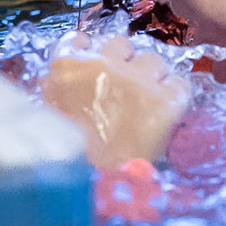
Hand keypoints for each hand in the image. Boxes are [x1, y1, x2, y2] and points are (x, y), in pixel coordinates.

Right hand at [39, 34, 192, 167]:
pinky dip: (173, 94)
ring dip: (150, 75)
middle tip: (122, 84)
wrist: (90, 184)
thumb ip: (55, 91)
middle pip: (121, 44)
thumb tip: (62, 80)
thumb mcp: (47, 115)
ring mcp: (139, 79)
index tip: (92, 62)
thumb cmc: (63, 155)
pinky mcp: (167, 98)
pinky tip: (166, 109)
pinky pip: (178, 83)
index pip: (78, 40)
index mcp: (68, 67)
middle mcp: (105, 64)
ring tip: (147, 99)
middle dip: (122, 61)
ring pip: (153, 59)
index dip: (87, 51)